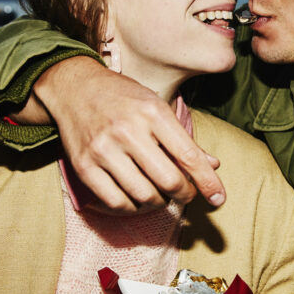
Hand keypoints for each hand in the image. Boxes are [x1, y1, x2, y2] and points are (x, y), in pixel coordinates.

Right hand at [23, 56, 224, 213]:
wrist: (74, 87)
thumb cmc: (122, 97)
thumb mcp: (157, 106)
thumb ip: (183, 139)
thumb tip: (213, 166)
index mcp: (152, 112)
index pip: (188, 156)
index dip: (207, 181)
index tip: (219, 198)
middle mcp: (128, 131)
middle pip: (169, 181)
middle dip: (184, 193)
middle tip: (186, 192)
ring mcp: (104, 150)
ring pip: (144, 195)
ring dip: (160, 201)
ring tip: (162, 194)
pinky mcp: (84, 166)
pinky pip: (116, 202)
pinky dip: (133, 207)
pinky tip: (138, 198)